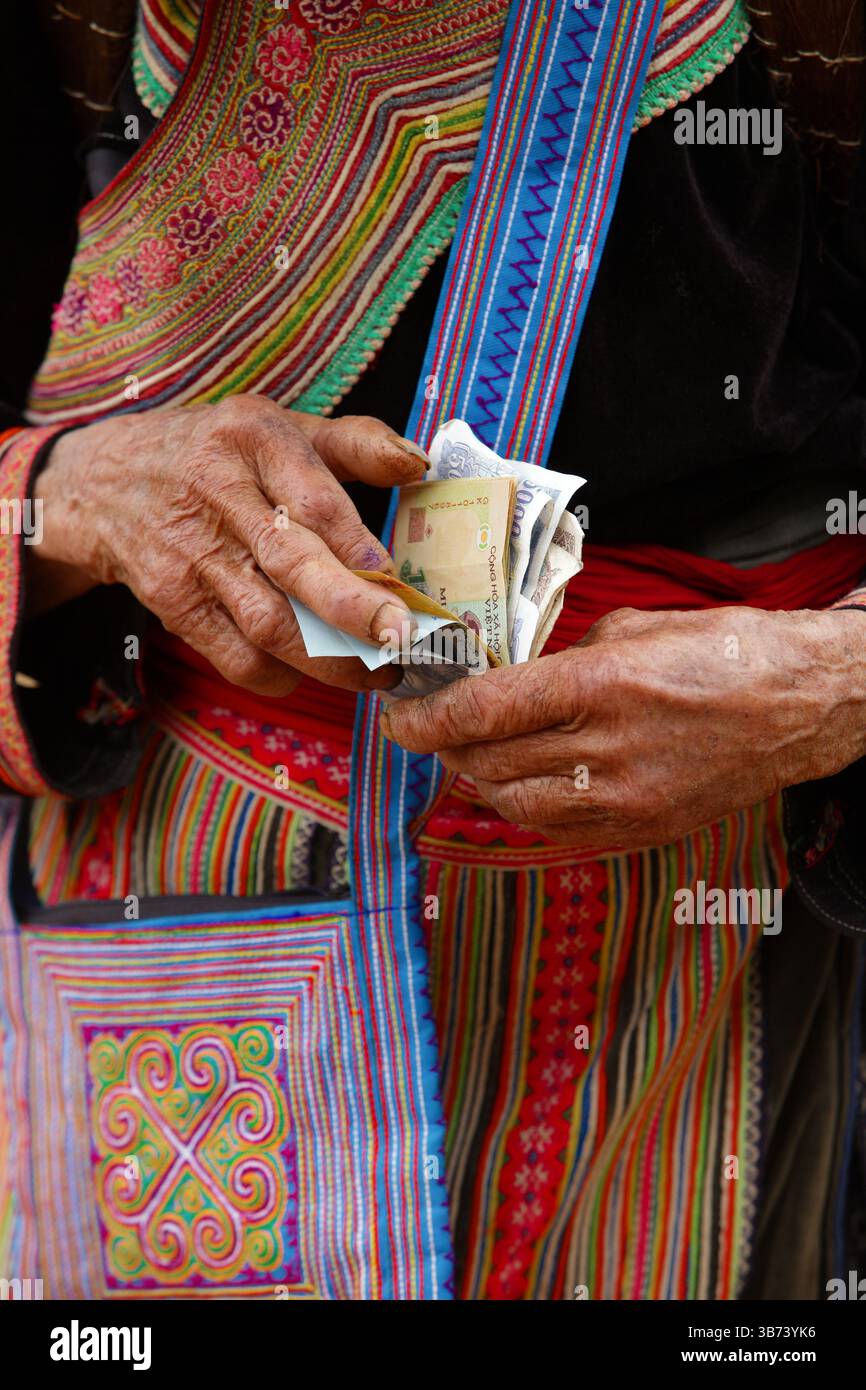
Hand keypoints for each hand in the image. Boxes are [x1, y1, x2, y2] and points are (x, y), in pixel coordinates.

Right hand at [27, 395, 428, 695]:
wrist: (108, 481)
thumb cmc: (220, 454)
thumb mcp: (281, 427)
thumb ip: (355, 443)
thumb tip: (417, 464)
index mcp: (254, 440)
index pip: (315, 500)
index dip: (360, 548)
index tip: (402, 584)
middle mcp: (219, 494)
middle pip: (292, 563)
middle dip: (353, 610)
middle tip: (400, 641)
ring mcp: (191, 554)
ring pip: (269, 622)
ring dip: (330, 658)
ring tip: (377, 671)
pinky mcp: (172, 601)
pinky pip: (236, 655)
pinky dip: (280, 674)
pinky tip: (311, 670)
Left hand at [381, 605, 865, 849]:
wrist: (800, 707)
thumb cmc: (725, 653)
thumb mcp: (632, 629)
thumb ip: (562, 660)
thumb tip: (512, 682)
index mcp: (598, 686)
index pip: (481, 713)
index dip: (425, 719)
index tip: (398, 717)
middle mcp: (603, 751)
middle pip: (486, 763)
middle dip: (446, 747)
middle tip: (431, 728)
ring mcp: (622, 801)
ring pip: (512, 805)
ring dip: (479, 779)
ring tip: (473, 753)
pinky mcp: (639, 831)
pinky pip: (555, 829)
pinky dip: (524, 805)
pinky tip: (523, 780)